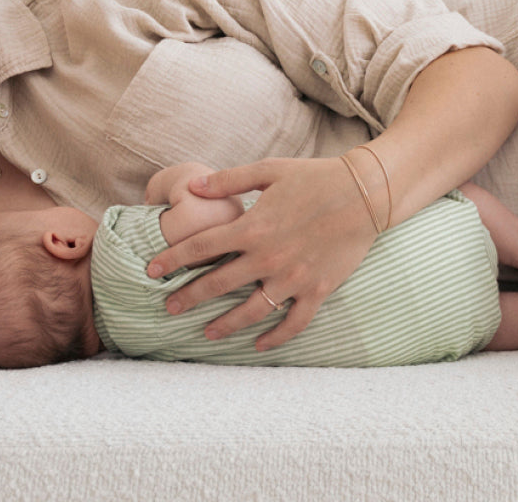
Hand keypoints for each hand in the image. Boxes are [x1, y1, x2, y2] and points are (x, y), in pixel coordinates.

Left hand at [144, 157, 378, 350]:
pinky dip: (275, 338)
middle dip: (188, 298)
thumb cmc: (316, 178)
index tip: (152, 271)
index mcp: (253, 227)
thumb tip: (193, 187)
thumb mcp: (269, 171)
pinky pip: (293, 323)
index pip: (200, 248)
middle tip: (169, 308)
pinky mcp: (317, 290)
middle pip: (217, 285)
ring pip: (251, 312)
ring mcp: (293, 278)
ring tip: (206, 334)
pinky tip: (259, 345)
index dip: (172, 260)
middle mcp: (268, 257)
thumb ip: (229, 181)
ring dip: (225, 326)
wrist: (366, 193)